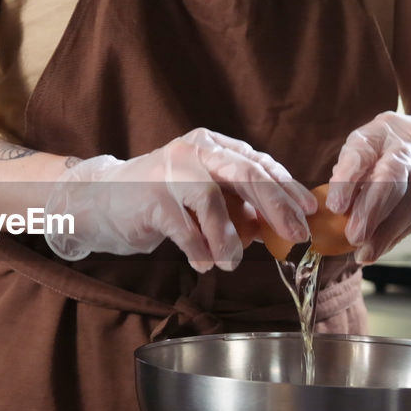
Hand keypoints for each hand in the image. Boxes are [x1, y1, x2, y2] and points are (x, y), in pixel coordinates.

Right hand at [44, 129, 316, 271]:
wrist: (101, 201)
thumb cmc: (160, 200)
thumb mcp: (203, 196)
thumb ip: (236, 205)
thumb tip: (275, 225)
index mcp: (211, 146)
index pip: (257, 163)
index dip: (286, 187)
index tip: (308, 211)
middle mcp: (193, 152)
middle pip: (244, 174)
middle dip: (275, 207)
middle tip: (295, 236)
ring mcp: (169, 172)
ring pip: (212, 202)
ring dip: (229, 239)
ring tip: (232, 263)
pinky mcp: (150, 199)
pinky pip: (184, 229)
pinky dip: (199, 250)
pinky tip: (204, 264)